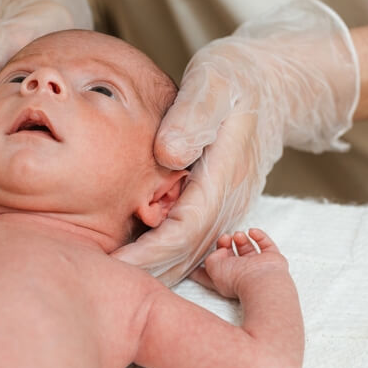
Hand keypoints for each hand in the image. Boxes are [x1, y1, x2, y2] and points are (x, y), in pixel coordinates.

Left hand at [114, 0, 358, 284]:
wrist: (273, 82)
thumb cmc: (234, 77)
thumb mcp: (214, 82)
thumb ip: (193, 116)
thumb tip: (168, 154)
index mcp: (223, 177)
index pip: (182, 231)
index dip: (147, 254)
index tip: (110, 269)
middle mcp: (227, 202)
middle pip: (184, 256)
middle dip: (142, 277)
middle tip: (95, 289)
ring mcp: (225, 208)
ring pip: (187, 256)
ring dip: (151, 275)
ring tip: (104, 287)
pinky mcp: (216, 207)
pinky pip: (188, 244)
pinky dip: (160, 260)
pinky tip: (127, 266)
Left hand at [191, 229, 288, 298]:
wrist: (261, 281)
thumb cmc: (236, 278)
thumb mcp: (212, 267)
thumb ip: (211, 257)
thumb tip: (221, 251)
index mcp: (226, 278)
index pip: (213, 271)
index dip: (206, 263)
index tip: (195, 254)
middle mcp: (242, 273)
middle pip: (231, 255)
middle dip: (225, 244)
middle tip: (225, 238)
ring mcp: (258, 266)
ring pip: (248, 249)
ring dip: (241, 239)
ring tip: (238, 235)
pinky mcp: (272, 260)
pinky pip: (266, 245)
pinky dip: (259, 236)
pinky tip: (252, 231)